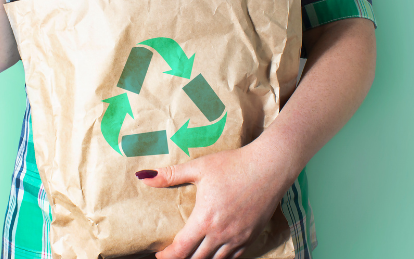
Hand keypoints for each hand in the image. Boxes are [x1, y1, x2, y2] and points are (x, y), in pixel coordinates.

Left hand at [139, 143, 295, 258]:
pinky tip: (215, 254)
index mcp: (205, 219)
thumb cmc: (233, 164)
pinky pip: (233, 257)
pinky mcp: (251, 236)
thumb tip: (143, 176)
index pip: (181, 249)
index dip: (168, 256)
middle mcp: (221, 234)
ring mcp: (238, 238)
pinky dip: (221, 258)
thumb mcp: (199, 167)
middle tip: (174, 255)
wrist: (270, 166)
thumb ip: (170, 175)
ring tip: (192, 255)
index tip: (160, 254)